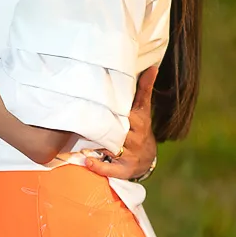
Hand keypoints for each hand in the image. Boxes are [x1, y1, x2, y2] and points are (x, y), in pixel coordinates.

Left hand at [85, 65, 158, 182]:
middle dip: (105, 126)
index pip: (127, 113)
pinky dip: (99, 167)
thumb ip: (144, 89)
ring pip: (112, 148)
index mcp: (139, 121)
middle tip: (86, 119)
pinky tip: (87, 161)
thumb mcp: (144, 109)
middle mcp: (136, 138)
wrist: (147, 157)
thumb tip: (153, 66)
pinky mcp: (124, 169)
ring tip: (82, 138)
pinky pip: (111, 169)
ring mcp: (130, 154)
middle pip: (118, 131)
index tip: (101, 101)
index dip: (115, 108)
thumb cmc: (140, 128)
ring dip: (98, 145)